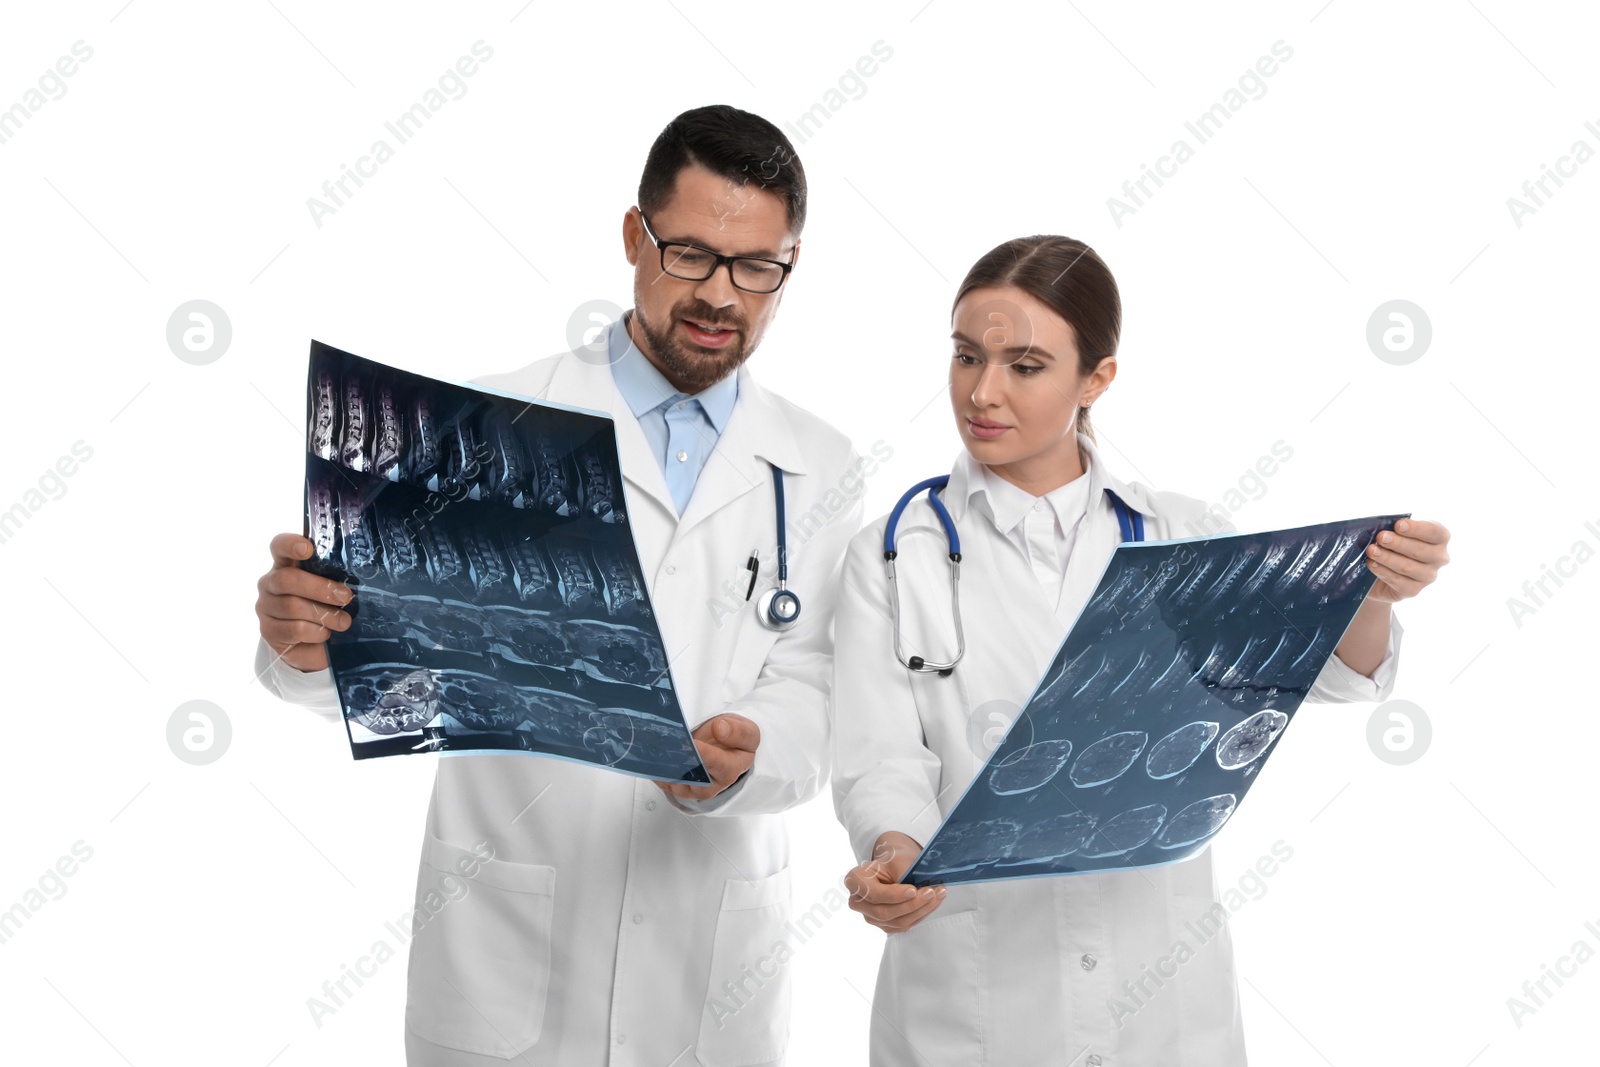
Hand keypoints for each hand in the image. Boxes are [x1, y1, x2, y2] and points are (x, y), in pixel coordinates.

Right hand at [256, 533, 352, 671]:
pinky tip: (326, 633)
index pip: (279, 546)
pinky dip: (315, 632)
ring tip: (344, 622)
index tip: (308, 549)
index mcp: (286, 564)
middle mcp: (270, 582)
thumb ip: (336, 576)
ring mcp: (265, 606)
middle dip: (321, 588)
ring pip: (292, 607)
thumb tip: (357, 576)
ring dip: (324, 615)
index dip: (290, 544)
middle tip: (345, 597)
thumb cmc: (327, 607)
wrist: (315, 644)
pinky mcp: (268, 631)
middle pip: (287, 579)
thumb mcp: (333, 588)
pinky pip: (293, 630)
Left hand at [656, 714, 759, 800]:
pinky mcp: (677, 787)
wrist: (728, 752)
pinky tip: (650, 754)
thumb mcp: (748, 732)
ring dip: (661, 765)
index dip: (702, 753)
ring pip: (672, 780)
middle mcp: (710, 785)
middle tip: (663, 744)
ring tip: (652, 747)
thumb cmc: (737, 743)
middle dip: (676, 759)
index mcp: (730, 769)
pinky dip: (655, 767)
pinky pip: (662, 780)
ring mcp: (691, 788)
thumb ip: (737, 731)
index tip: (691, 742)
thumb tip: (720, 728)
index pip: (715, 763)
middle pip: (689, 775)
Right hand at [844, 831, 946, 932]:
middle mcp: (858, 902)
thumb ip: (904, 874)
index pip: (873, 894)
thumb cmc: (894, 860)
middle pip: (884, 912)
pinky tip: (933, 903)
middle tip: (932, 891)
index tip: (913, 890)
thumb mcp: (898, 859)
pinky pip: (903, 926)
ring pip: (896, 922)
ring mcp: (870, 917)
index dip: (893, 895)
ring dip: (921, 910)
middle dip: (912, 904)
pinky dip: (921, 915)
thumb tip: (918, 890)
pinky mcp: (884, 926)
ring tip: (939, 895)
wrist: (895, 867)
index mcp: (854, 880)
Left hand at [1364, 518, 1449, 603]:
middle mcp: (1439, 558)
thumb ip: (1392, 529)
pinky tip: (1372, 564)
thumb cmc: (1391, 545)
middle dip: (1398, 543)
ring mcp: (1429, 576)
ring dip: (1387, 557)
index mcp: (1440, 538)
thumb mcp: (1394, 532)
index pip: (1435, 531)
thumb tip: (1381, 528)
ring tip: (1371, 551)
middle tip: (1380, 537)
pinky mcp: (1414, 590)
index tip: (1398, 525)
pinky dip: (1383, 571)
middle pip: (1420, 550)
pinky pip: (1398, 581)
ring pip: (1407, 567)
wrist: (1379, 575)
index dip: (1416, 528)